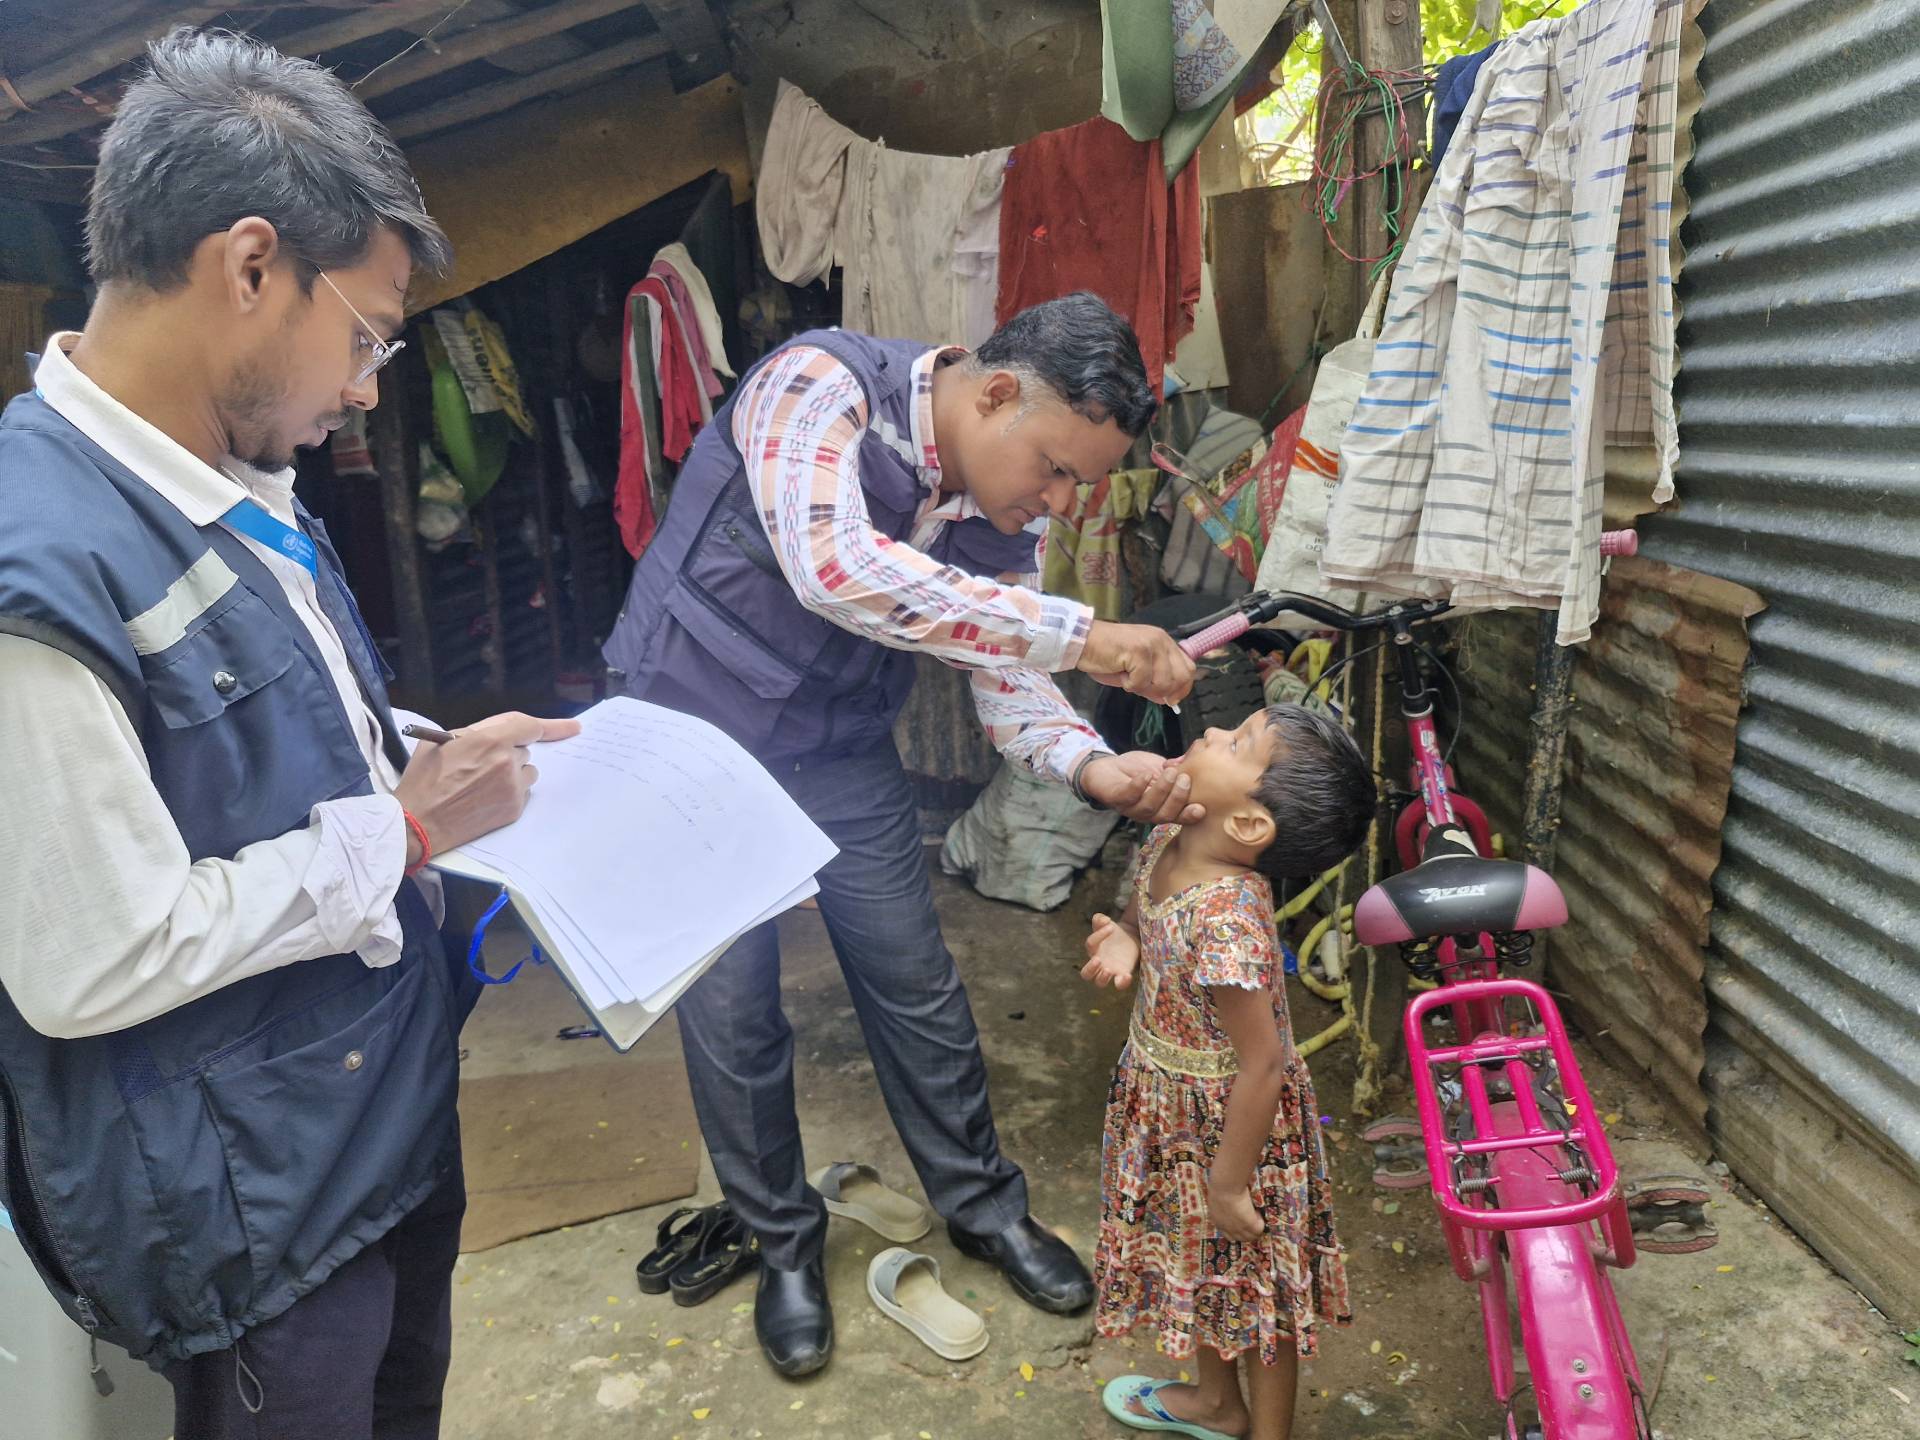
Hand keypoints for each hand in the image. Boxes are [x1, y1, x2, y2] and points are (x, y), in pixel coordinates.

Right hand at [393, 711, 582, 859]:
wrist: (418, 823)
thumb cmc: (424, 779)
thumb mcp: (441, 740)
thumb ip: (477, 732)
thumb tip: (501, 731)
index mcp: (490, 740)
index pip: (531, 726)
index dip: (555, 726)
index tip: (574, 727)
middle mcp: (508, 762)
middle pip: (525, 749)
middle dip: (508, 752)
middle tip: (481, 764)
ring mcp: (514, 788)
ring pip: (528, 771)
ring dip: (513, 772)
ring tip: (482, 782)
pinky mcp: (514, 809)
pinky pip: (523, 792)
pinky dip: (510, 792)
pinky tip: (485, 798)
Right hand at [1077, 621, 1196, 704]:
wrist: (1082, 641)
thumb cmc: (1106, 655)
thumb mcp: (1136, 670)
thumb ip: (1154, 682)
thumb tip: (1169, 699)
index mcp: (1164, 642)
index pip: (1188, 668)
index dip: (1183, 688)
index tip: (1171, 700)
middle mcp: (1161, 640)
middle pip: (1182, 676)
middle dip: (1165, 691)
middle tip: (1144, 690)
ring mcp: (1151, 644)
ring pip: (1163, 682)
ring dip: (1143, 688)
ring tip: (1127, 677)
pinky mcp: (1138, 651)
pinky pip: (1142, 681)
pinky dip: (1129, 685)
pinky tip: (1119, 673)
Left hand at [1080, 752, 1205, 824]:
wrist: (1107, 767)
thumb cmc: (1138, 771)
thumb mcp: (1161, 768)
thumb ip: (1177, 768)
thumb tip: (1193, 761)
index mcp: (1161, 808)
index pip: (1177, 816)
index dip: (1189, 815)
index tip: (1201, 808)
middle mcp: (1147, 813)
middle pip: (1165, 815)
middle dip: (1177, 798)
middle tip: (1184, 779)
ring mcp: (1130, 808)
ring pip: (1148, 807)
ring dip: (1161, 790)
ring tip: (1170, 772)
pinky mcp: (1115, 798)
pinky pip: (1128, 796)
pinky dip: (1138, 786)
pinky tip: (1146, 775)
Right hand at [1080, 912, 1139, 988]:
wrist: (1129, 938)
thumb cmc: (1113, 932)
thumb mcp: (1106, 923)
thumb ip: (1100, 919)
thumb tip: (1103, 920)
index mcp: (1093, 949)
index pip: (1090, 944)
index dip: (1099, 935)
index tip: (1111, 927)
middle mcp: (1099, 963)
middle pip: (1086, 974)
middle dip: (1090, 968)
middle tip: (1098, 960)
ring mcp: (1110, 970)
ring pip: (1099, 982)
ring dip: (1102, 978)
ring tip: (1108, 970)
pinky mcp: (1122, 974)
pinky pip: (1119, 984)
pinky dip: (1122, 983)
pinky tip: (1127, 975)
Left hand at [1207, 1181, 1265, 1242]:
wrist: (1225, 1186)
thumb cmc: (1219, 1186)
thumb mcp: (1218, 1198)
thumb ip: (1222, 1204)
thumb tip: (1228, 1202)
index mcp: (1218, 1222)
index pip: (1228, 1235)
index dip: (1237, 1232)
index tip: (1242, 1224)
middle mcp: (1227, 1228)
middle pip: (1241, 1239)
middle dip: (1248, 1232)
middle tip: (1253, 1220)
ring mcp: (1238, 1228)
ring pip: (1251, 1237)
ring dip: (1255, 1228)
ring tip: (1256, 1215)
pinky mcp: (1249, 1224)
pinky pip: (1259, 1229)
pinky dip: (1260, 1222)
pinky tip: (1258, 1212)